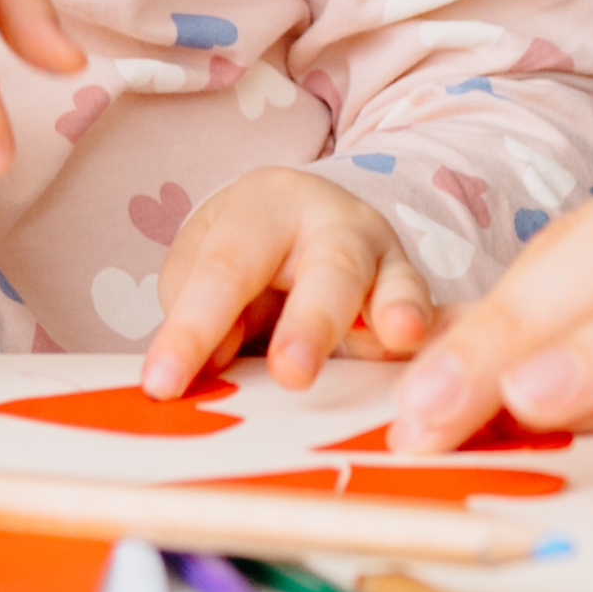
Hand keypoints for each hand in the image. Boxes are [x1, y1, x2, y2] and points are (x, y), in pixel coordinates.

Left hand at [137, 168, 428, 395]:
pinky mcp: (416, 294)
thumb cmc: (245, 257)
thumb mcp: (204, 270)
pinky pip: (429, 316)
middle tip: (291, 374)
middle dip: (309, 323)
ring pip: (392, 283)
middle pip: (325, 268)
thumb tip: (214, 366)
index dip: (192, 329)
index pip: (225, 269)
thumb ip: (203, 313)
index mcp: (265, 206)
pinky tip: (426, 358)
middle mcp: (334, 222)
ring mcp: (385, 256)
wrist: (307, 220)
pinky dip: (428, 337)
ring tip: (397, 338)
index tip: (163, 385)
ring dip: (392, 313)